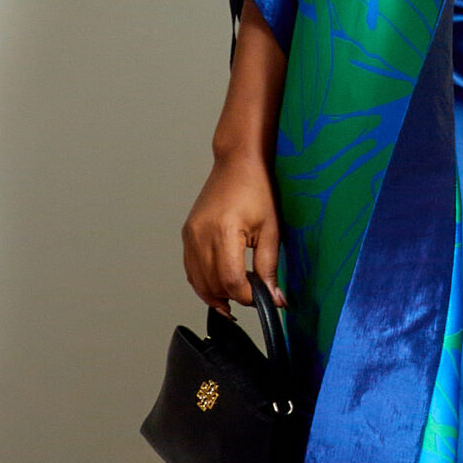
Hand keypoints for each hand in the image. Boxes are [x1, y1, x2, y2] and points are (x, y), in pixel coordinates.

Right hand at [181, 145, 284, 308]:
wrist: (237, 164)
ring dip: (217, 295)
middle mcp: (201, 235)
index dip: (247, 296)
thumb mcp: (271, 230)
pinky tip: (218, 288)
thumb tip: (274, 297)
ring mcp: (191, 235)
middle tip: (253, 295)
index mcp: (224, 232)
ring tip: (236, 296)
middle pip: (213, 285)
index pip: (231, 281)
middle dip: (234, 297)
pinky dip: (203, 283)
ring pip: (198, 282)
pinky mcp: (187, 235)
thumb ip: (269, 267)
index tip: (262, 298)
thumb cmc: (256, 189)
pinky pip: (191, 269)